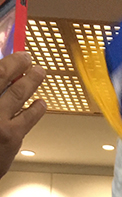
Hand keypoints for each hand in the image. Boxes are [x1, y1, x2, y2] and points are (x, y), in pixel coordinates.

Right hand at [0, 52, 45, 178]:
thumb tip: (5, 80)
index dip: (11, 62)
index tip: (19, 56)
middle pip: (8, 80)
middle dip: (23, 68)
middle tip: (31, 61)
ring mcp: (1, 124)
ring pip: (20, 97)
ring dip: (32, 83)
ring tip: (39, 74)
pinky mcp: (12, 139)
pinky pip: (28, 120)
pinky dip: (36, 110)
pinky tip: (40, 104)